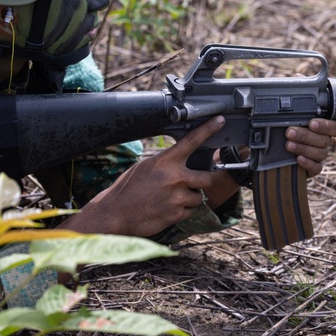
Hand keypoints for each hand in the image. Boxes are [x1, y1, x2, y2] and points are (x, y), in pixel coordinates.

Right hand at [60, 117, 224, 237]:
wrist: (116, 212)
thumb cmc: (128, 188)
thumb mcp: (145, 166)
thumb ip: (165, 163)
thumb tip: (178, 163)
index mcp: (166, 161)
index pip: (192, 141)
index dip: (208, 129)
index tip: (220, 121)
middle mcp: (175, 178)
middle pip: (207, 177)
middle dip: (202, 181)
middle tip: (190, 183)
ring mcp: (177, 197)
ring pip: (198, 197)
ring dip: (190, 198)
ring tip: (172, 198)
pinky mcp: (176, 214)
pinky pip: (190, 211)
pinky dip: (182, 210)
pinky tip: (167, 208)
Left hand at [285, 118, 335, 177]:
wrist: (276, 154)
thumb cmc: (286, 134)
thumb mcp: (291, 124)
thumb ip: (297, 120)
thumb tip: (291, 115)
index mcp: (323, 129)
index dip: (327, 126)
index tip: (312, 123)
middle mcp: (324, 142)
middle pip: (325, 140)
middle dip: (305, 136)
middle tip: (290, 132)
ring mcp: (319, 156)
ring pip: (321, 153)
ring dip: (304, 148)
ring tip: (289, 145)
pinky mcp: (313, 169)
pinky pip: (317, 168)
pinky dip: (308, 163)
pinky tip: (298, 158)